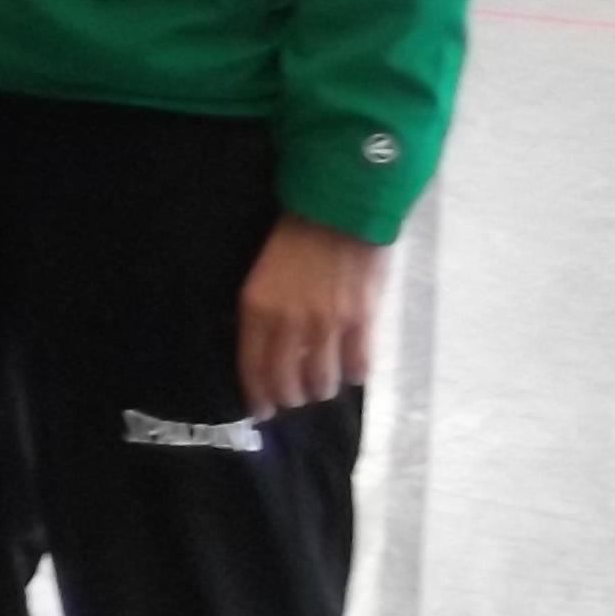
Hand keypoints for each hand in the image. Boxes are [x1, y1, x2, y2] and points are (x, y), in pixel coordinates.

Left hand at [237, 213, 386, 416]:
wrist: (339, 206)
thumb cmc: (295, 234)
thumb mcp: (262, 272)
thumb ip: (264, 311)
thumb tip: (270, 347)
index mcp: (258, 308)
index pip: (253, 368)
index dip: (259, 395)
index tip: (262, 409)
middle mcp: (289, 323)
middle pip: (288, 382)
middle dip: (289, 397)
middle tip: (293, 398)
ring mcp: (327, 324)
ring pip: (322, 381)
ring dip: (320, 390)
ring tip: (321, 386)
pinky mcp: (361, 320)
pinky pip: (358, 365)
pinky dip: (354, 374)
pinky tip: (351, 371)